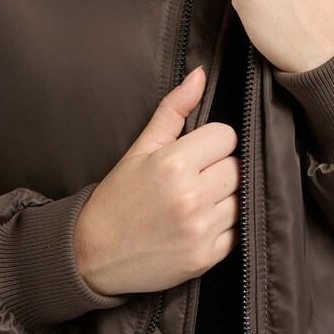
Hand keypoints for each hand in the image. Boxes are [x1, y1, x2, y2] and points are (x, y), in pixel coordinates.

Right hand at [74, 66, 240, 296]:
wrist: (93, 254)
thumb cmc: (118, 198)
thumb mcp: (140, 149)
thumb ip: (173, 110)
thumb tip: (199, 75)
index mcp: (173, 163)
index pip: (226, 136)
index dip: (212, 142)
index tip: (196, 152)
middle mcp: (190, 196)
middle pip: (237, 167)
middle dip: (219, 168)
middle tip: (194, 178)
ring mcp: (199, 229)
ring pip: (241, 198)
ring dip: (224, 198)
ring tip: (195, 201)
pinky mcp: (205, 258)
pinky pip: (236, 231)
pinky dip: (223, 227)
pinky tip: (197, 224)